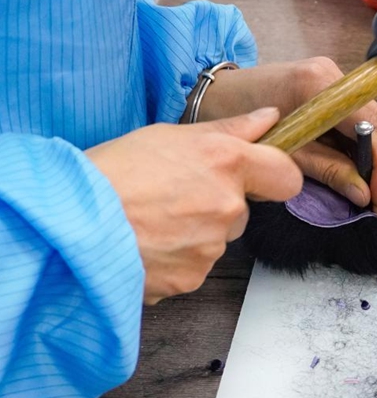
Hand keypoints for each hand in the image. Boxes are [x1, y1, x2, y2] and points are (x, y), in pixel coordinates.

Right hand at [86, 108, 301, 304]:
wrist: (69, 223)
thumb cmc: (112, 171)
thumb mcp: (170, 136)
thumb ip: (230, 130)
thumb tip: (270, 118)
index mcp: (227, 163)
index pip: (287, 176)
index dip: (275, 176)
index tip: (260, 176)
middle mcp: (228, 207)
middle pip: (241, 211)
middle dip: (217, 205)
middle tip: (173, 196)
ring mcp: (212, 247)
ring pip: (215, 239)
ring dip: (193, 232)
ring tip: (150, 220)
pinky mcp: (193, 278)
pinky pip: (193, 266)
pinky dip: (175, 258)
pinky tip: (145, 243)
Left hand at [192, 57, 376, 216]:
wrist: (212, 95)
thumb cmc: (236, 121)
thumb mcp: (284, 153)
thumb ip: (327, 170)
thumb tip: (363, 195)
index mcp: (318, 85)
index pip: (370, 124)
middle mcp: (331, 74)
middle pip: (376, 121)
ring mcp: (331, 75)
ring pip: (369, 120)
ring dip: (373, 157)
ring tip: (370, 191)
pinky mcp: (327, 83)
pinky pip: (355, 117)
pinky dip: (359, 145)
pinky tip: (357, 170)